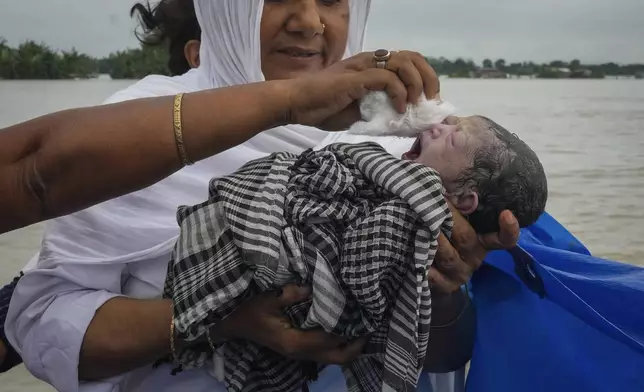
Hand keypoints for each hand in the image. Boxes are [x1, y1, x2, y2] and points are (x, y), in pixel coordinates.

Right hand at [213, 284, 365, 363]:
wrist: (232, 326)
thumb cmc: (249, 312)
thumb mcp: (268, 298)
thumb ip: (292, 293)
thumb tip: (314, 287)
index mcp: (294, 341)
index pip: (329, 339)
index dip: (347, 329)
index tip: (362, 315)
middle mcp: (300, 352)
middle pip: (337, 358)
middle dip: (356, 345)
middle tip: (369, 327)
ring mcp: (299, 354)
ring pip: (333, 358)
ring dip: (349, 346)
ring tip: (362, 328)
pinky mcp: (298, 349)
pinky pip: (325, 353)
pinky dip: (338, 345)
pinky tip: (344, 329)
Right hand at [285, 50, 439, 131]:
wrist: (295, 104)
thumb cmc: (321, 109)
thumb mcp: (358, 113)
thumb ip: (378, 112)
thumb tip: (402, 122)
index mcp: (371, 66)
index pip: (407, 61)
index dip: (423, 77)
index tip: (427, 101)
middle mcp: (370, 61)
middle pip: (412, 57)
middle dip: (428, 78)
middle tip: (429, 102)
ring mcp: (362, 67)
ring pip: (403, 62)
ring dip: (416, 84)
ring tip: (415, 105)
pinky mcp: (355, 77)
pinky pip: (386, 78)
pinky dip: (398, 93)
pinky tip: (398, 109)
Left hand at [429, 204, 519, 292]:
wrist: (427, 262)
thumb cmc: (440, 229)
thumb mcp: (451, 212)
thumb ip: (456, 197)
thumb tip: (450, 179)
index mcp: (482, 239)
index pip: (504, 238)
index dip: (508, 228)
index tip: (506, 213)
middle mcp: (475, 256)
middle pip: (467, 238)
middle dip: (450, 219)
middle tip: (435, 202)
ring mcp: (460, 272)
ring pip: (449, 256)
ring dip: (436, 241)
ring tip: (422, 226)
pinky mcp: (445, 285)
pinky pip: (436, 278)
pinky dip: (427, 268)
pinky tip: (420, 259)